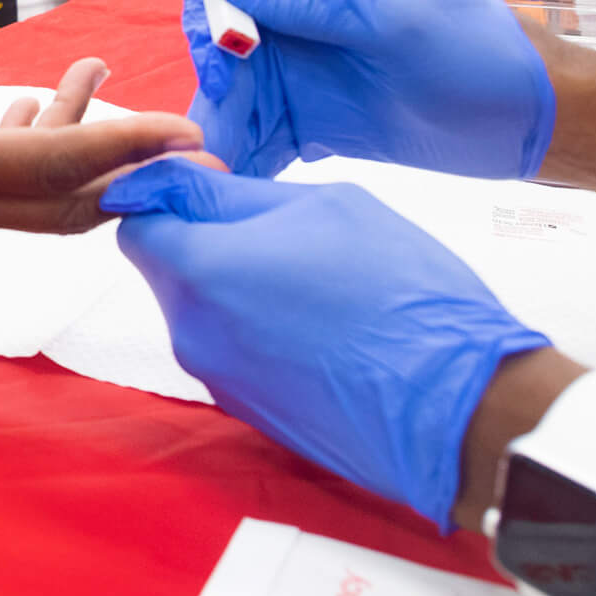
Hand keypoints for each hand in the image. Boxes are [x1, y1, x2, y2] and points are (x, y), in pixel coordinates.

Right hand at [0, 34, 203, 259]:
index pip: (46, 166)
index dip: (122, 150)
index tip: (188, 137)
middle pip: (61, 200)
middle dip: (132, 170)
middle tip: (200, 143)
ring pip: (31, 199)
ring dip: (78, 150)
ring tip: (98, 76)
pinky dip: (32, 157)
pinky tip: (34, 110)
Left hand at [102, 159, 549, 528]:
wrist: (458, 409)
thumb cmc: (398, 292)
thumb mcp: (316, 209)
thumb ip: (231, 196)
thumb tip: (177, 183)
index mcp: (197, 271)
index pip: (137, 222)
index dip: (169, 197)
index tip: (218, 187)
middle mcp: (191, 332)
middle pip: (166, 269)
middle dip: (205, 240)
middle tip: (279, 230)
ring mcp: (218, 379)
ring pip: (202, 310)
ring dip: (237, 285)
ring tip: (314, 278)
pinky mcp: (251, 412)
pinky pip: (233, 352)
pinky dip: (260, 330)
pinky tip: (322, 324)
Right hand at [184, 0, 553, 179]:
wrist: (538, 120)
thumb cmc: (478, 53)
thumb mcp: (392, 17)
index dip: (214, 32)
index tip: (223, 77)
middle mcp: (300, 22)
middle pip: (225, 55)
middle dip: (215, 99)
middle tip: (212, 151)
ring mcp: (307, 74)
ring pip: (238, 101)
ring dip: (222, 136)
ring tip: (217, 183)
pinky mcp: (317, 121)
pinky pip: (263, 137)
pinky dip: (245, 159)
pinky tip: (238, 188)